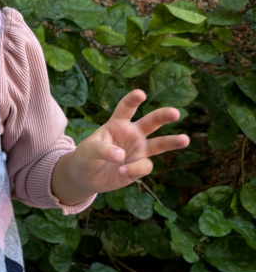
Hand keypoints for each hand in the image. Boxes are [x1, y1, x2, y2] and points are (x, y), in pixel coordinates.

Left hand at [52, 89, 189, 202]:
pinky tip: (121, 171)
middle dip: (164, 116)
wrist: (86, 176)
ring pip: (159, 144)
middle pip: (151, 122)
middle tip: (175, 113)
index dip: (133, 100)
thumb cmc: (87, 156)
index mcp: (118, 124)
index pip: (126, 108)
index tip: (140, 94)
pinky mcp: (139, 167)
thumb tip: (120, 155)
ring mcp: (138, 151)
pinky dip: (134, 169)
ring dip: (172, 142)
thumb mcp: (89, 150)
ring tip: (185, 139)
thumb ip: (103, 149)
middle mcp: (132, 134)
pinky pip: (143, 166)